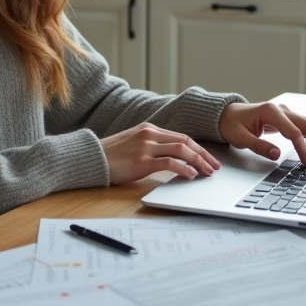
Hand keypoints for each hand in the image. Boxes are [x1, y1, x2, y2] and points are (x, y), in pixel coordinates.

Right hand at [100, 123, 220, 184]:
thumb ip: (152, 146)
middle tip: (214, 166)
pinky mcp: (142, 161)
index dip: (198, 148)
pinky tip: (191, 175)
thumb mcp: (134, 144)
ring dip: (198, 161)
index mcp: (149, 129)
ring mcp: (146, 147)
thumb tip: (172, 158)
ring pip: (181, 150)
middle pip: (186, 141)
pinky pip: (169, 162)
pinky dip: (183, 168)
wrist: (91, 158)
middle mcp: (150, 135)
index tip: (208, 158)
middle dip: (203, 154)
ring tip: (207, 172)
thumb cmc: (111, 155)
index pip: (181, 137)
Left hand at [218, 102, 305, 166]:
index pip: (294, 132)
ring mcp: (286, 113)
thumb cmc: (231, 124)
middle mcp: (282, 109)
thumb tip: (277, 154)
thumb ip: (259, 146)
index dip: (303, 149)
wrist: (226, 114)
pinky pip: (305, 127)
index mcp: (271, 111)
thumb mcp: (240, 138)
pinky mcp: (287, 118)